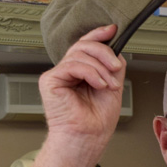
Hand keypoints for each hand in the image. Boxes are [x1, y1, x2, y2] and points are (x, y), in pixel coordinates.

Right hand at [38, 25, 126, 155]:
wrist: (88, 137)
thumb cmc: (97, 119)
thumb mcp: (112, 86)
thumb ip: (112, 67)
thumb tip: (116, 50)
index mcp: (81, 71)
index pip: (86, 45)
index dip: (98, 34)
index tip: (113, 29)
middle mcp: (68, 71)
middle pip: (83, 45)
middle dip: (104, 52)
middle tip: (115, 67)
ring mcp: (58, 75)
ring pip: (79, 54)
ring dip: (100, 68)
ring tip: (109, 85)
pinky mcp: (50, 80)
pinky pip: (72, 65)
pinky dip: (90, 73)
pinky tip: (99, 85)